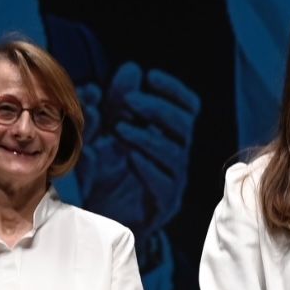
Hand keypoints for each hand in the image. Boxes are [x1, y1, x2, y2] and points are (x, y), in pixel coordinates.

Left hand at [76, 63, 199, 238]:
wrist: (102, 219)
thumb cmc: (108, 174)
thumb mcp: (104, 133)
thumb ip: (113, 104)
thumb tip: (130, 70)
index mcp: (168, 136)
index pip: (187, 107)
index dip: (173, 90)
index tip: (150, 77)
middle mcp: (176, 156)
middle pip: (184, 125)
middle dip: (157, 109)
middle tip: (129, 101)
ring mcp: (173, 180)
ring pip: (174, 153)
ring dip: (147, 136)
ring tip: (120, 129)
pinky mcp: (164, 204)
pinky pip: (164, 183)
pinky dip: (148, 167)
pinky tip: (130, 158)